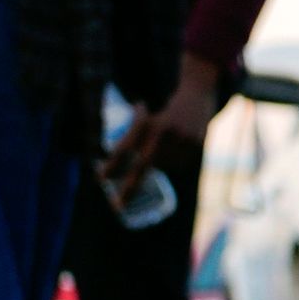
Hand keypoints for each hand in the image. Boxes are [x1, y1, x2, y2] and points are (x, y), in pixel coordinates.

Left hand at [101, 51, 222, 204]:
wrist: (198, 94)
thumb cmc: (166, 108)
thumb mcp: (149, 115)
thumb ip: (139, 133)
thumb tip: (123, 160)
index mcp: (150, 123)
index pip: (127, 146)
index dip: (113, 163)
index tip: (100, 179)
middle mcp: (166, 132)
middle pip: (143, 166)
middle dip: (129, 188)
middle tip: (116, 205)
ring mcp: (183, 141)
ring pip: (162, 166)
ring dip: (160, 162)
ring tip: (168, 144)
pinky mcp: (197, 147)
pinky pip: (179, 165)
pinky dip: (174, 161)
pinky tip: (180, 147)